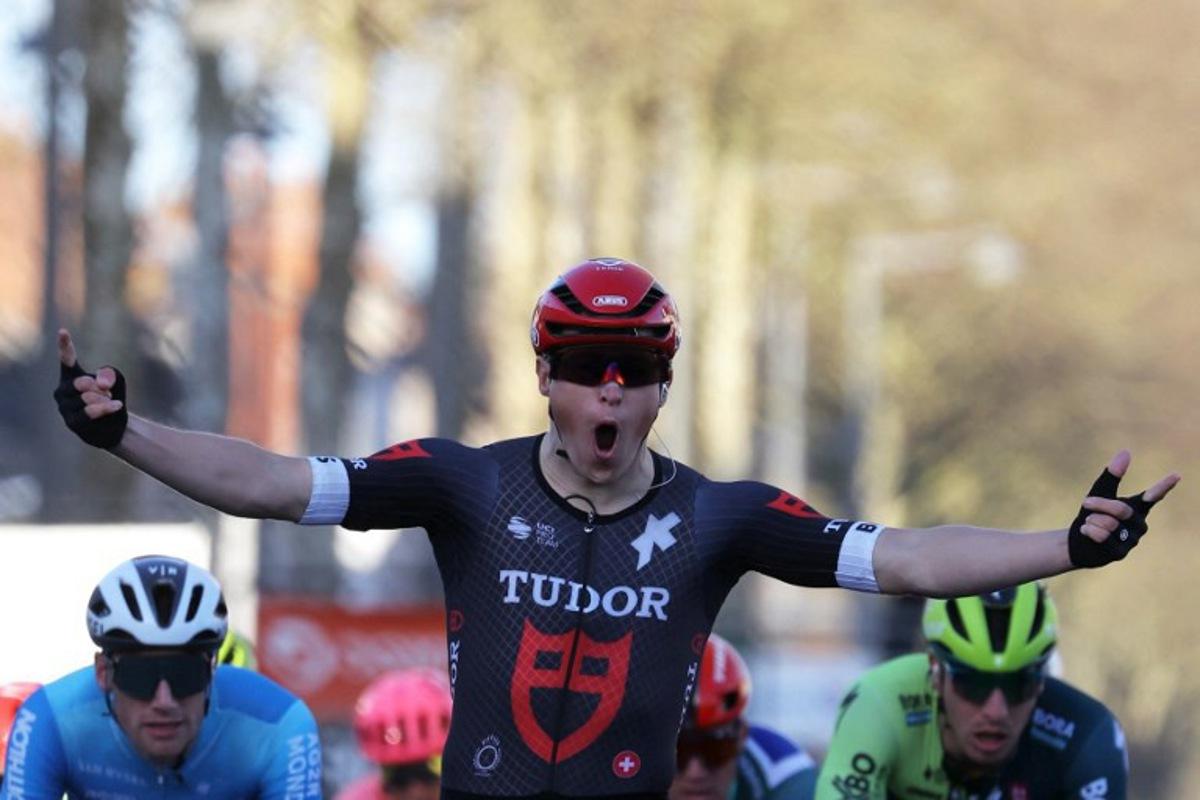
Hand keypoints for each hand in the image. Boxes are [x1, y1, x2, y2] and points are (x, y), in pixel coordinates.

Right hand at [53, 329, 128, 448]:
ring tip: (108, 403)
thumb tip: (100, 385)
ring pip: (87, 398)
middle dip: (100, 388)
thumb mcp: (117, 380)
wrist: (115, 425)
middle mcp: (62, 390)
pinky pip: (90, 411)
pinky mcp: (71, 422)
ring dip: (104, 400)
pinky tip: (117, 405)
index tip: (63, 331)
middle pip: (83, 382)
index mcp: (71, 376)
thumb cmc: (112, 397)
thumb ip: (109, 374)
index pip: (67, 359)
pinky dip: (106, 408)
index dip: (65, 345)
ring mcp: (64, 407)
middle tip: (107, 394)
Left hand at [1068, 450, 1180, 567]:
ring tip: (1090, 523)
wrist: (1076, 541)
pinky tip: (1087, 533)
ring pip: (1109, 523)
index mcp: (1137, 508)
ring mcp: (1132, 540)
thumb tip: (1126, 451)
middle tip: (1085, 502)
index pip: (1152, 496)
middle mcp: (1139, 524)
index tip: (1176, 475)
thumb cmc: (1091, 515)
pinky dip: (1089, 530)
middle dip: (1099, 504)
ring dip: (1092, 520)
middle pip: (1120, 510)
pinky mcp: (1120, 553)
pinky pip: (1102, 536)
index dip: (1164, 486)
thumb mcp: (1098, 493)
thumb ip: (1112, 475)